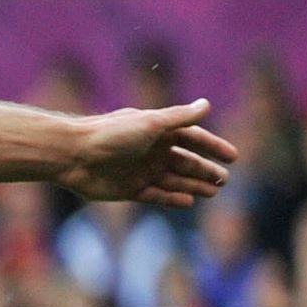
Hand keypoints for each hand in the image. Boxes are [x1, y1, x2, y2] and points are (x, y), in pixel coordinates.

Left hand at [59, 100, 237, 208]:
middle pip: (185, 161)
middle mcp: (150, 150)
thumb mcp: (151, 123)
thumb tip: (206, 104)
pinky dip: (172, 198)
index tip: (233, 157)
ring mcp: (140, 171)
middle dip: (205, 170)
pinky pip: (155, 195)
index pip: (192, 138)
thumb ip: (180, 117)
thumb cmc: (111, 134)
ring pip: (174, 179)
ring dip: (193, 185)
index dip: (213, 147)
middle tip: (224, 179)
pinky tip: (189, 202)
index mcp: (157, 131)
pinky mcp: (128, 189)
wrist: (73, 155)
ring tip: (213, 192)